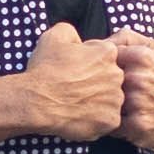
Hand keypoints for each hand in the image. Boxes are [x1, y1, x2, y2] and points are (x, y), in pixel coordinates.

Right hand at [13, 23, 125, 143]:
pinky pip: (108, 120)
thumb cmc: (44, 69)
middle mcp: (117, 75)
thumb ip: (73, 32)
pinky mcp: (110, 121)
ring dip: (99, 102)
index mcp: (107, 53)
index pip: (107, 57)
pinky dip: (96, 120)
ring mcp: (115, 99)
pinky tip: (80, 116)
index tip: (77, 70)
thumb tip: (79, 41)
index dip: (90, 63)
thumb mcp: (55, 36)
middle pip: (112, 78)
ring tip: (77, 103)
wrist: (36, 102)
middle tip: (76, 88)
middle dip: (98, 82)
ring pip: (112, 100)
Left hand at [106, 31, 153, 153]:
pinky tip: (131, 123)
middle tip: (117, 96)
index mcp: (141, 56)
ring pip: (107, 106)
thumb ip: (128, 39)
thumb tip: (101, 41)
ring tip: (127, 110)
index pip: (106, 59)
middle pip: (103, 84)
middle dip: (106, 91)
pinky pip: (114, 127)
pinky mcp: (139, 125)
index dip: (105, 70)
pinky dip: (118, 127)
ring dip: (112, 110)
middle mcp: (139, 77)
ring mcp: (139, 102)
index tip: (112, 77)